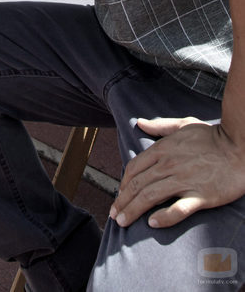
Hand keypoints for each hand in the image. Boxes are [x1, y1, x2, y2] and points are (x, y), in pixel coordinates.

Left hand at [109, 116, 244, 228]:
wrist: (239, 147)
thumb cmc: (212, 136)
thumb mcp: (184, 125)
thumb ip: (160, 126)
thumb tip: (140, 123)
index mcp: (163, 149)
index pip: (134, 167)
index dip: (123, 183)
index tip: (119, 195)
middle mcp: (169, 165)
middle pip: (138, 184)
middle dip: (122, 201)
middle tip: (114, 215)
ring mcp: (184, 180)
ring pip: (151, 197)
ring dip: (134, 211)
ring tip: (123, 222)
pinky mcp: (201, 195)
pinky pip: (178, 209)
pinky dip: (164, 217)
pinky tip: (153, 223)